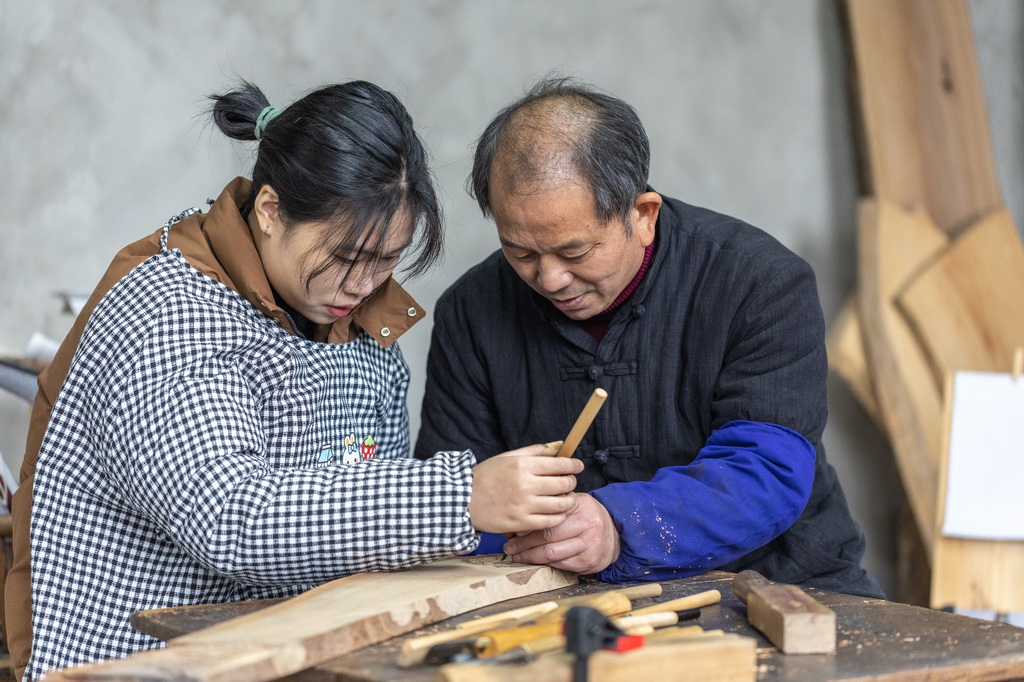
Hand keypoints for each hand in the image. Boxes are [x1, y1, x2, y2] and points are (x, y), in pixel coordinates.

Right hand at [469, 444, 583, 532]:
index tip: (578, 466)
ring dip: (569, 501)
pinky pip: (550, 521)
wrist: (463, 500)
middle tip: (570, 482)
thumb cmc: (486, 476)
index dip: (574, 465)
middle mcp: (525, 485)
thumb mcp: (507, 457)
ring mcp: (524, 506)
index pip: (559, 465)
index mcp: (522, 466)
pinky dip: (559, 517)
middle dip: (571, 482)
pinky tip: (557, 512)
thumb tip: (556, 446)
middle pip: (563, 484)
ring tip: (566, 498)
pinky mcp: (521, 523)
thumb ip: (533, 451)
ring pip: (560, 505)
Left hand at [502, 493, 619, 573]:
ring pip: (551, 553)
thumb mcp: (575, 503)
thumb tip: (521, 514)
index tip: (513, 530)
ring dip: (529, 557)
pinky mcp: (588, 561)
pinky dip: (543, 564)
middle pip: (547, 535)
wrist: (615, 536)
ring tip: (516, 556)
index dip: (527, 524)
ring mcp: (588, 544)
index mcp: (580, 505)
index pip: (548, 514)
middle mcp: (586, 524)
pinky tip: (533, 562)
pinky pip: (560, 564)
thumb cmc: (587, 518)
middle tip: (509, 547)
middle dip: (523, 543)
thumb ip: (554, 505)